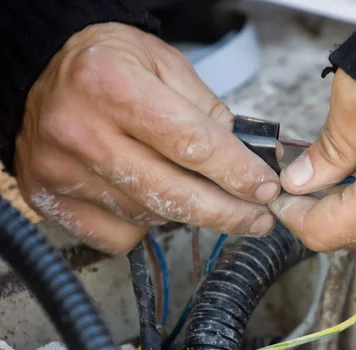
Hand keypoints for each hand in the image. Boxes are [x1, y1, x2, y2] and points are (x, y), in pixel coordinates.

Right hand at [16, 23, 278, 253]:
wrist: (45, 76)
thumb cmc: (109, 65)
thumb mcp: (165, 65)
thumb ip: (208, 110)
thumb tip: (248, 158)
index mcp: (111, 85)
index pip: (191, 143)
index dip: (237, 173)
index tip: (266, 189)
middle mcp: (80, 131)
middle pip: (172, 193)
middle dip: (226, 213)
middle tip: (258, 219)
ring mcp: (62, 171)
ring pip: (149, 217)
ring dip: (187, 213)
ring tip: (203, 195)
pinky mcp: (52, 199)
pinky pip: (118, 236)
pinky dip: (146, 226)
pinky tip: (152, 200)